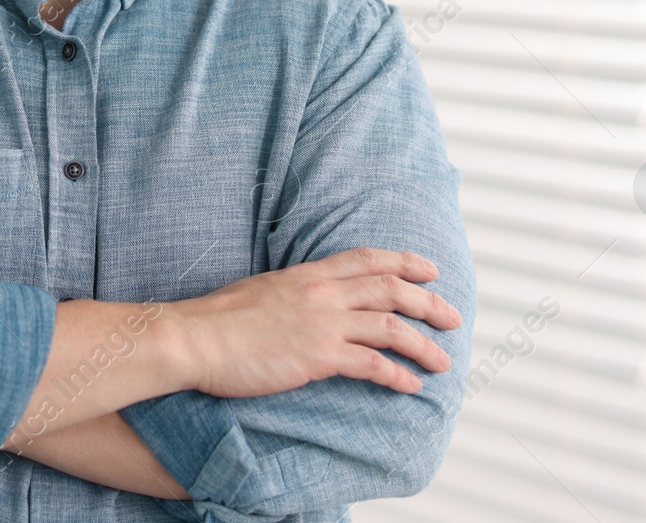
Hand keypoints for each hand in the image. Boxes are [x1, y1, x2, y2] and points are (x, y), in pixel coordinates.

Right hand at [171, 247, 459, 397]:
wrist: (193, 338)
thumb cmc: (216, 320)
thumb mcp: (260, 291)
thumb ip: (291, 293)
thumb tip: (304, 302)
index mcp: (307, 274)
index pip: (367, 259)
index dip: (404, 261)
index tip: (430, 269)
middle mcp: (321, 293)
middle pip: (391, 288)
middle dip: (428, 302)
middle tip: (452, 317)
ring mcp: (322, 323)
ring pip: (391, 326)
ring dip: (423, 344)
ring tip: (443, 361)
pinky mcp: (318, 356)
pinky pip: (372, 364)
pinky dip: (398, 375)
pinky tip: (412, 386)